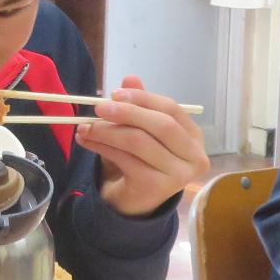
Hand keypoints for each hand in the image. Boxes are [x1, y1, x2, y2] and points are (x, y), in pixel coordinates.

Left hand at [78, 76, 211, 216]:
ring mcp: (178, 175)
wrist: (134, 200)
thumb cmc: (141, 159)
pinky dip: (102, 147)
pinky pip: (126, 160)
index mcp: (193, 136)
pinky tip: (86, 141)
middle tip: (98, 107)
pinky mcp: (157, 188)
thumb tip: (130, 78)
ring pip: (140, 142)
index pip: (172, 109)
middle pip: (162, 125)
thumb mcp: (140, 129)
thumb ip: (138, 105)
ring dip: (107, 131)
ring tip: (85, 126)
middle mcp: (194, 156)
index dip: (143, 98)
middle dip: (127, 113)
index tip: (114, 93)